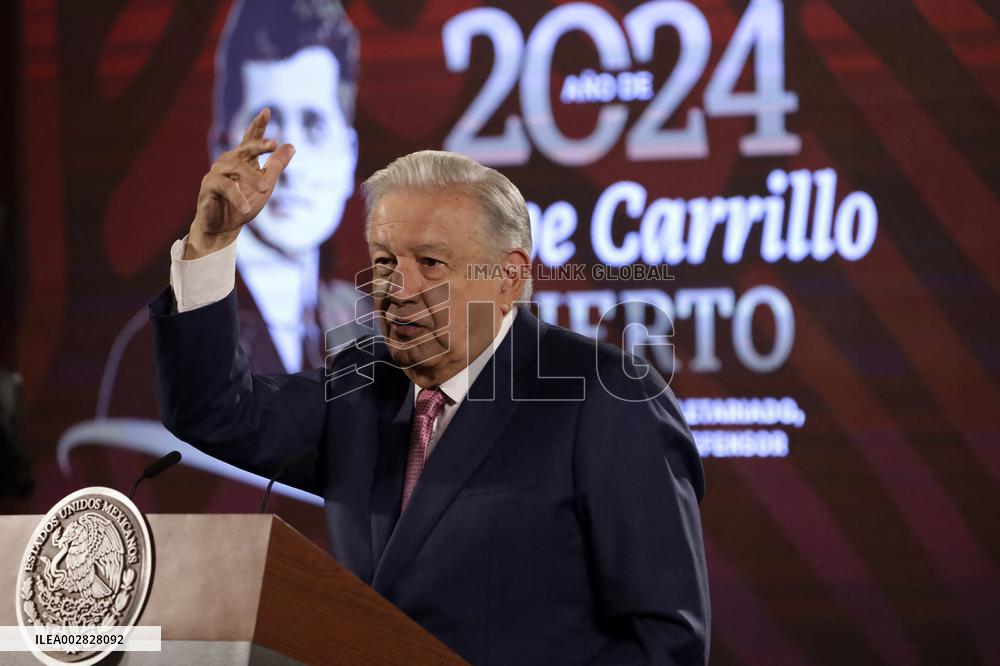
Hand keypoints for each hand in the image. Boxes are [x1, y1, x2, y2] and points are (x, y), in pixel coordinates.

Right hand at [185, 108, 294, 258]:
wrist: (223, 228)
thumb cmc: (244, 203)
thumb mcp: (265, 185)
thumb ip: (276, 166)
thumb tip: (291, 145)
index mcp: (243, 160)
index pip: (251, 139)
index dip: (258, 125)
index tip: (267, 110)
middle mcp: (228, 161)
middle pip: (244, 147)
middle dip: (258, 144)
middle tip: (273, 143)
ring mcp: (217, 172)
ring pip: (237, 168)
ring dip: (253, 178)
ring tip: (266, 189)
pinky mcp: (208, 186)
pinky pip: (225, 187)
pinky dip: (237, 197)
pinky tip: (246, 207)